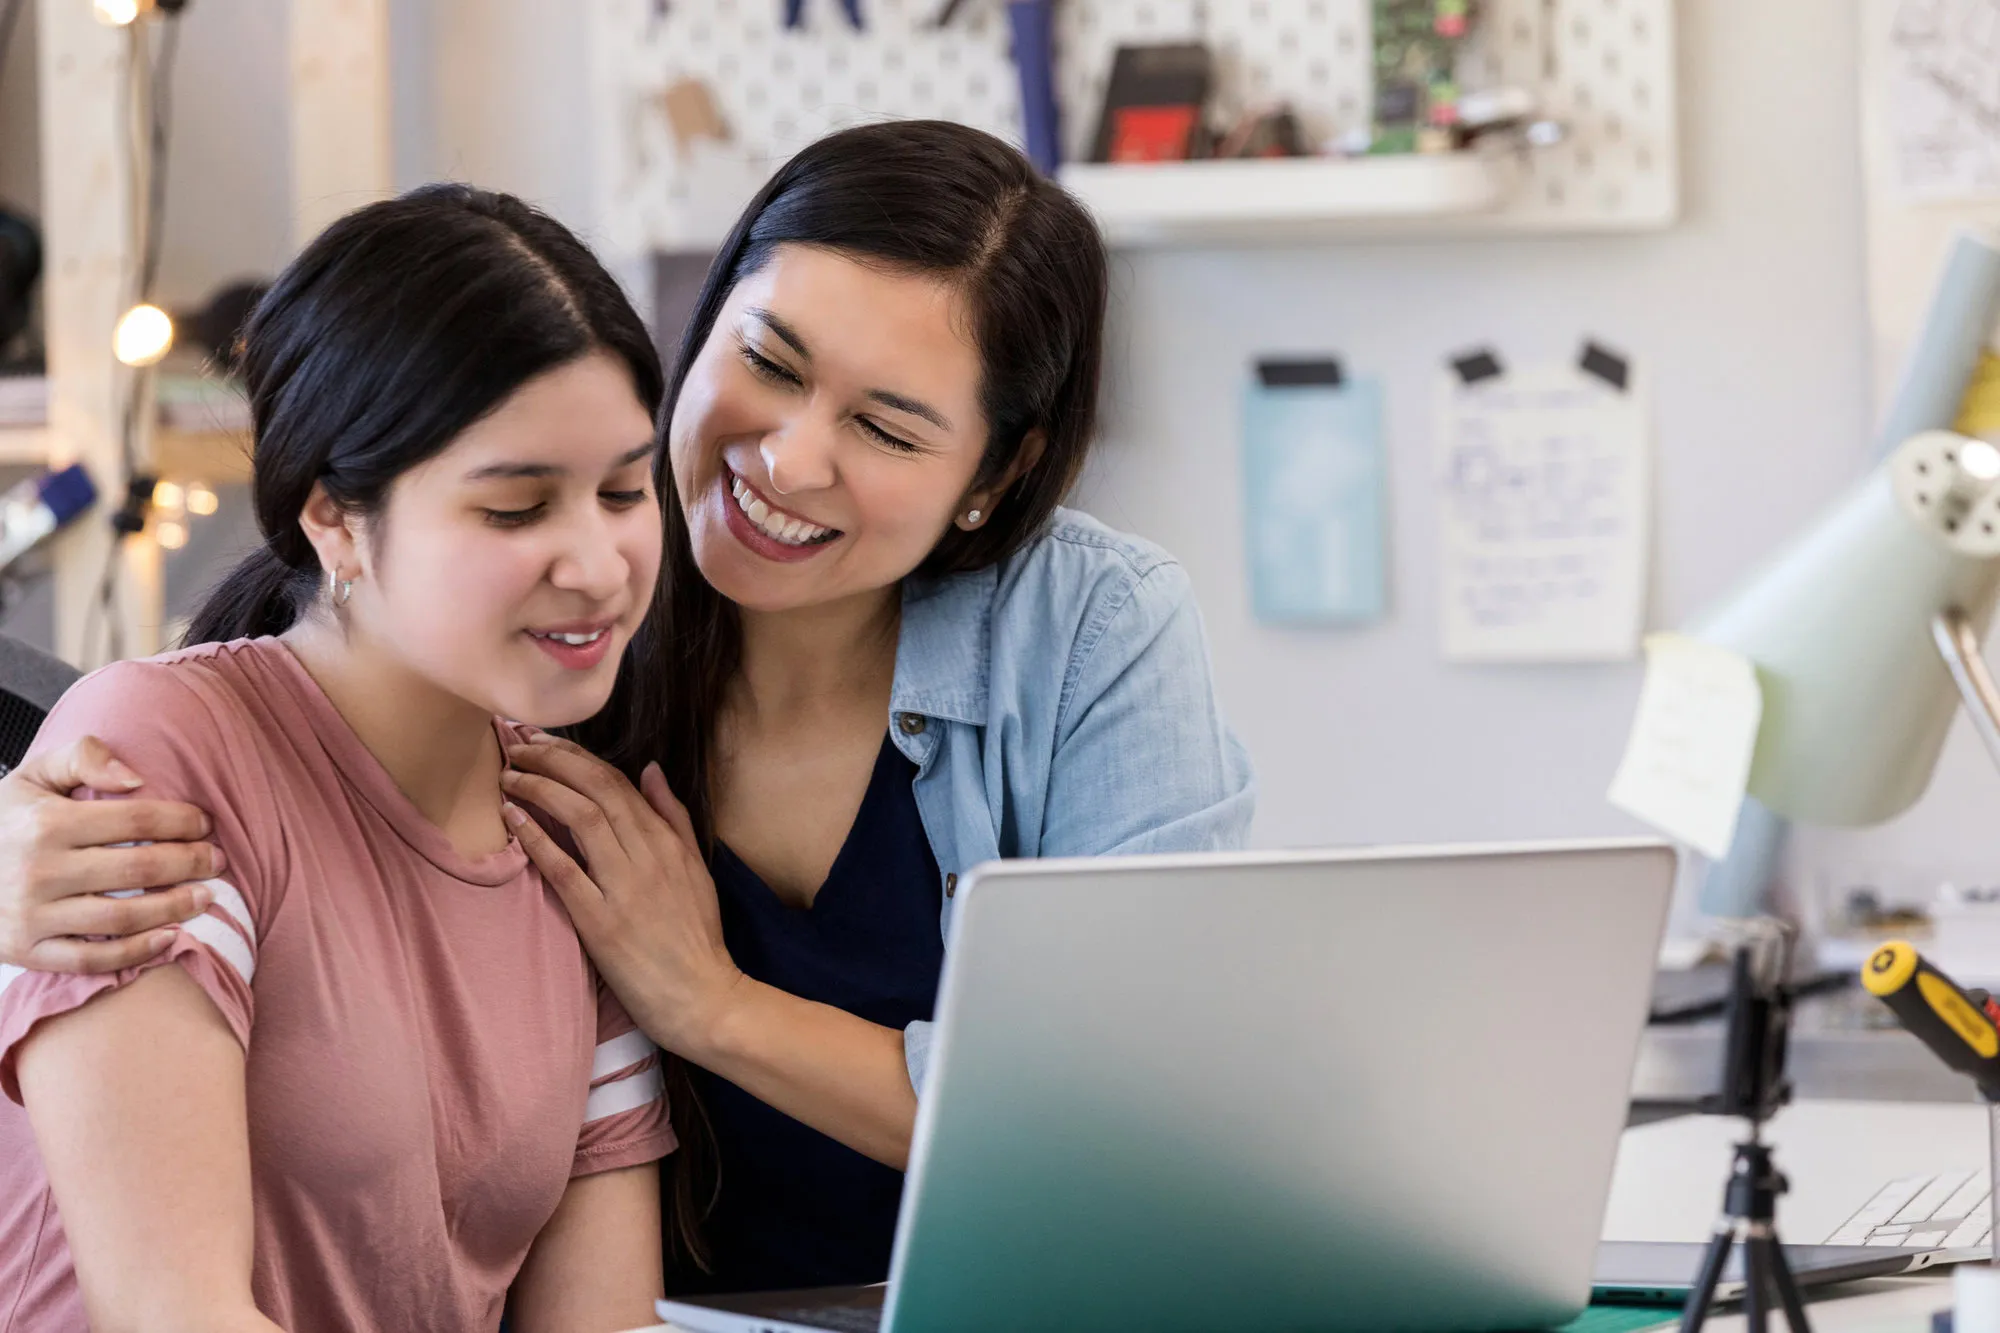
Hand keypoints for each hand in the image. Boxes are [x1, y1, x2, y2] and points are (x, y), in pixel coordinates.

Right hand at [0, 736, 223, 973]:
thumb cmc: (5, 822)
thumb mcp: (33, 777)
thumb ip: (81, 757)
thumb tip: (135, 777)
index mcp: (46, 823)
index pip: (135, 820)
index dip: (181, 821)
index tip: (204, 824)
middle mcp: (39, 870)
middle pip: (138, 867)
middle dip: (190, 862)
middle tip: (217, 860)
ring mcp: (32, 915)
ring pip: (123, 916)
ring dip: (175, 907)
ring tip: (206, 896)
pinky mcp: (26, 951)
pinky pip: (91, 959)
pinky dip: (135, 952)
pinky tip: (169, 938)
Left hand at [500, 735, 742, 1059]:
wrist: (702, 997)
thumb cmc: (696, 937)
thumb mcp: (696, 868)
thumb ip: (674, 817)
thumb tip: (650, 770)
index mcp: (669, 842)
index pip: (619, 782)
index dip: (577, 756)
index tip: (543, 741)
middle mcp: (648, 856)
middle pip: (596, 790)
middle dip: (553, 759)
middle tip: (516, 745)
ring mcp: (625, 888)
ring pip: (582, 818)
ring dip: (541, 789)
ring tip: (509, 776)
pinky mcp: (602, 923)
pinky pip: (565, 871)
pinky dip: (537, 839)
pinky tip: (513, 818)